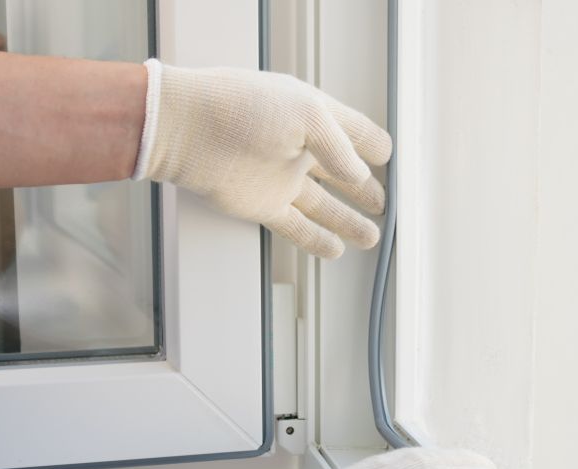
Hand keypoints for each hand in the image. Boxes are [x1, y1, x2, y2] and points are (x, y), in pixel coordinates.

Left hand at [132, 59, 392, 257]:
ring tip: (371, 237)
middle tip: (383, 202)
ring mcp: (281, 178)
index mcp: (313, 116)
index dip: (374, 146)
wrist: (189, 130)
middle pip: (342, 174)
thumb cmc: (242, 108)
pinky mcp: (263, 204)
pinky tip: (335, 250)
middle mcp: (299, 148)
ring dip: (348, 221)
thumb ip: (339, 148)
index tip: (388, 159)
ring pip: (324, 206)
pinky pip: (297, 227)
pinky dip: (317, 240)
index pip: (355, 133)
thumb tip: (359, 175)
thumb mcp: (307, 114)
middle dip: (365, 190)